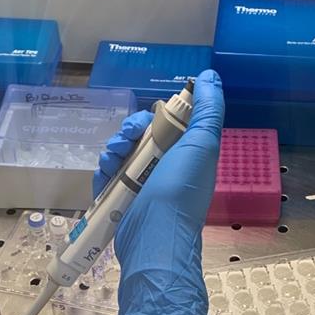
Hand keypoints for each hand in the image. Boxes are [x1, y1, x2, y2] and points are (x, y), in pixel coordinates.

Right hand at [93, 70, 223, 314]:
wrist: (155, 238)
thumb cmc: (180, 191)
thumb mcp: (202, 144)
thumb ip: (209, 110)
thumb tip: (209, 76)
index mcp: (189, 154)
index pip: (170, 122)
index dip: (157, 115)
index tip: (151, 118)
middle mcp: (167, 167)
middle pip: (142, 134)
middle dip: (130, 131)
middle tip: (127, 141)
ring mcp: (144, 184)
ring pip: (122, 152)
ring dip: (114, 149)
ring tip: (113, 160)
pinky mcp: (123, 199)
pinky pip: (108, 174)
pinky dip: (104, 170)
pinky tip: (105, 175)